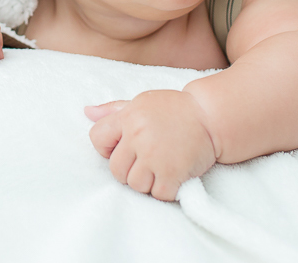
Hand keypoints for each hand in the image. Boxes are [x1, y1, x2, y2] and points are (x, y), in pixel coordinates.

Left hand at [86, 90, 216, 201]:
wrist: (211, 116)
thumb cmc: (175, 109)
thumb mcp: (142, 103)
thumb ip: (113, 110)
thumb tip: (87, 112)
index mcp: (128, 117)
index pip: (97, 139)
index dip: (108, 148)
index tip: (126, 148)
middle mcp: (138, 135)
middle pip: (116, 170)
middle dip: (130, 170)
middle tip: (148, 160)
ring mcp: (155, 155)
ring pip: (135, 185)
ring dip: (148, 182)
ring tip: (162, 166)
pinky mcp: (172, 173)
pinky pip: (157, 194)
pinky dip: (166, 190)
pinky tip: (173, 175)